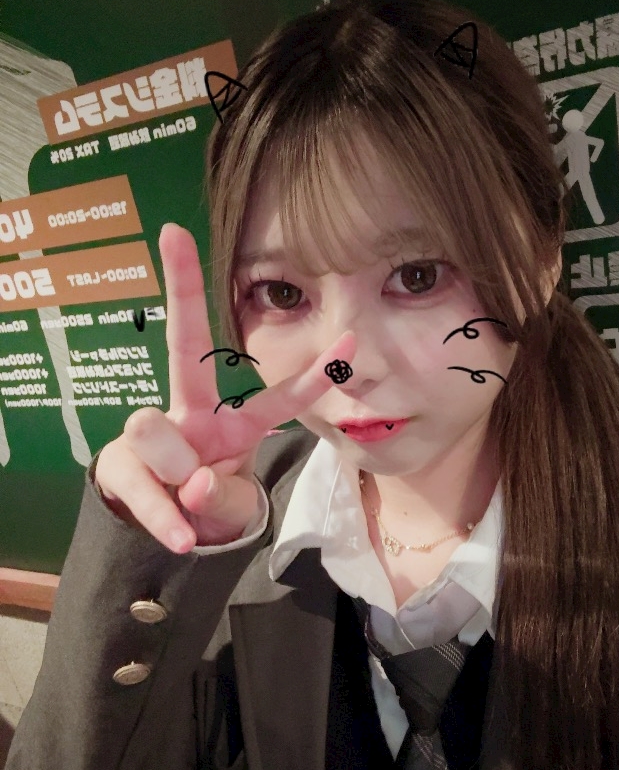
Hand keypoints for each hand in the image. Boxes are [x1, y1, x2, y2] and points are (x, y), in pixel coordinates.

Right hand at [95, 223, 354, 552]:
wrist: (165, 529)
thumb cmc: (207, 499)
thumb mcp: (230, 502)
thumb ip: (223, 496)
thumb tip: (192, 478)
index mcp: (232, 421)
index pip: (274, 391)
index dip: (312, 370)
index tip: (347, 337)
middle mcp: (192, 412)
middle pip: (186, 344)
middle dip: (184, 286)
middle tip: (173, 233)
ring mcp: (154, 434)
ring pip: (160, 433)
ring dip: (179, 473)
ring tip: (188, 508)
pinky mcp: (121, 463)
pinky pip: (143, 485)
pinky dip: (165, 516)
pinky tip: (180, 536)